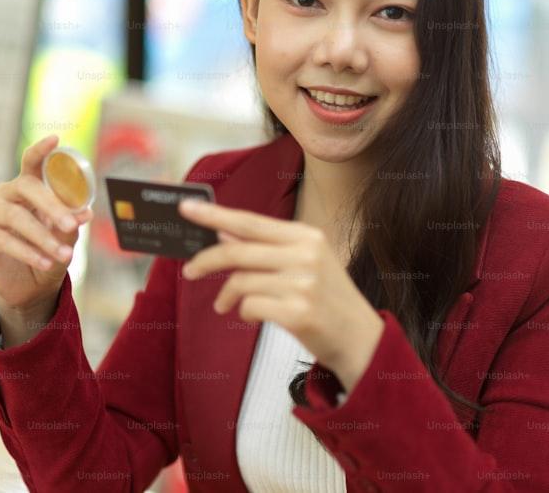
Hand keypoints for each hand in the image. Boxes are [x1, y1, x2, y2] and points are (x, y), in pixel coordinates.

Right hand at [0, 134, 92, 313]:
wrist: (29, 287)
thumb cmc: (48, 252)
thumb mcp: (65, 239)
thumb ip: (71, 224)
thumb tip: (85, 213)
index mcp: (28, 187)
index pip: (31, 162)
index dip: (41, 150)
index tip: (55, 140)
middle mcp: (6, 194)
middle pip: (26, 187)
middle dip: (52, 205)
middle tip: (71, 224)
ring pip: (16, 217)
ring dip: (43, 237)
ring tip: (64, 256)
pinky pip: (3, 239)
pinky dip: (27, 252)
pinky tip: (45, 263)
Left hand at [177, 199, 383, 389]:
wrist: (362, 340)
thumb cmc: (328, 300)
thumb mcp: (303, 264)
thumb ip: (264, 247)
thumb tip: (224, 232)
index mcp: (306, 236)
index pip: (250, 222)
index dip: (215, 215)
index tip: (186, 208)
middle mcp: (306, 255)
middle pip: (238, 251)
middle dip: (206, 261)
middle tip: (189, 271)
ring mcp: (304, 283)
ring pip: (241, 281)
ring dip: (227, 296)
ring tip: (226, 305)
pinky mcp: (299, 312)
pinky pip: (250, 306)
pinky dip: (244, 313)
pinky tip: (252, 317)